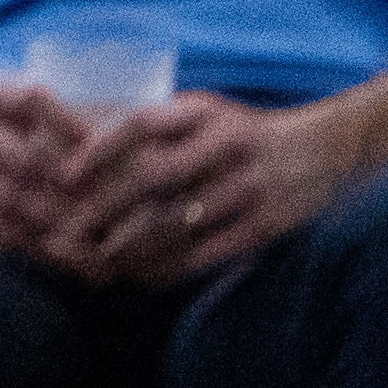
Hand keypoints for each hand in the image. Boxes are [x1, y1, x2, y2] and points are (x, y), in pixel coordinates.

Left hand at [45, 91, 358, 285]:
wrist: (321, 150)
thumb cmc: (236, 132)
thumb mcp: (198, 113)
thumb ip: (150, 127)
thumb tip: (71, 138)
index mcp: (201, 113)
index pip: (140, 124)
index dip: (98, 149)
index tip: (65, 176)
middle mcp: (225, 145)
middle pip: (152, 177)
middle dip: (104, 206)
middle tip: (68, 228)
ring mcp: (247, 186)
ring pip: (176, 222)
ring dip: (130, 244)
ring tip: (97, 258)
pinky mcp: (265, 225)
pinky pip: (207, 252)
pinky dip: (169, 267)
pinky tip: (141, 275)